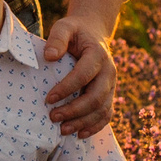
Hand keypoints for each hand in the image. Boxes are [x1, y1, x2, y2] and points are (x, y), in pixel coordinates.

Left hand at [40, 16, 114, 137]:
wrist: (93, 33)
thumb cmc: (75, 31)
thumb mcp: (64, 26)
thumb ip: (57, 38)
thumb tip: (49, 57)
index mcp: (98, 55)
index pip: (83, 75)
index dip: (66, 89)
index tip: (48, 98)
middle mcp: (109, 72)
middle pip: (96, 97)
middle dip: (74, 110)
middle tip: (53, 117)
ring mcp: (111, 85)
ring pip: (102, 109)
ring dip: (83, 122)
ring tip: (63, 129)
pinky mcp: (110, 94)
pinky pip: (107, 114)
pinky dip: (95, 126)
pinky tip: (79, 134)